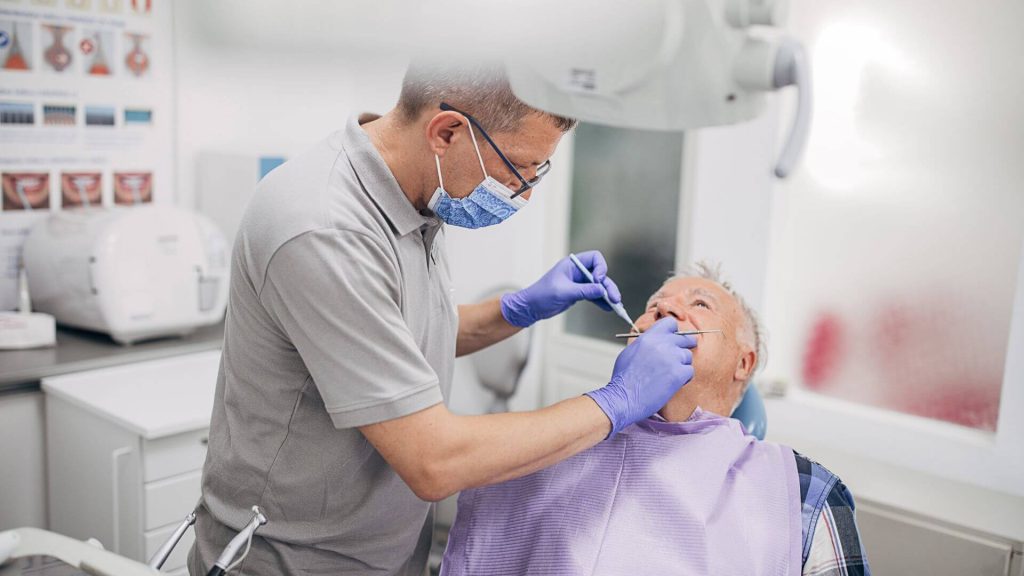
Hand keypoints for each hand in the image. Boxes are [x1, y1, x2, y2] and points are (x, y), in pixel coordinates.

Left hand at [500, 250, 621, 327]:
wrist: (531, 307)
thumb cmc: (541, 295)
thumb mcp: (564, 292)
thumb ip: (584, 291)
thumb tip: (602, 290)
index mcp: (572, 264)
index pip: (594, 258)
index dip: (601, 268)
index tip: (599, 280)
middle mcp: (577, 271)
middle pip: (600, 274)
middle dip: (608, 286)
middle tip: (615, 298)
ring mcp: (579, 282)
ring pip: (599, 286)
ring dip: (608, 295)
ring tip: (616, 305)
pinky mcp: (579, 293)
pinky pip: (594, 295)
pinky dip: (602, 301)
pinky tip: (609, 308)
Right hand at [584, 318, 696, 436]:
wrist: (624, 398)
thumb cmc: (624, 379)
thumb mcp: (630, 352)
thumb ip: (646, 343)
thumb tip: (657, 340)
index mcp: (649, 337)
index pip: (670, 323)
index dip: (674, 332)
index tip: (674, 339)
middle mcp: (661, 344)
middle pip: (684, 339)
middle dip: (683, 347)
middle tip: (679, 357)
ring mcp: (671, 358)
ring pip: (687, 356)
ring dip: (681, 365)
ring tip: (668, 375)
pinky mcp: (678, 373)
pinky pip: (690, 371)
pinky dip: (683, 378)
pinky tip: (671, 383)